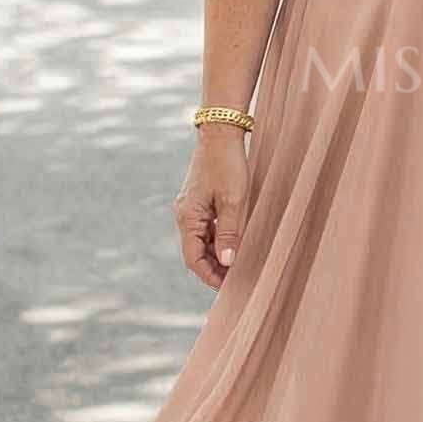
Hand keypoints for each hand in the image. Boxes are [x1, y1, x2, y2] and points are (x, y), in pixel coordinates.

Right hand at [175, 127, 250, 289]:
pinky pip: (205, 227)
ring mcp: (190, 208)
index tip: (227, 287)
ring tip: (238, 265)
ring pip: (201, 240)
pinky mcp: (199, 201)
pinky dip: (217, 238)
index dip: (210, 275)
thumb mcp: (234, 201)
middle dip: (214, 268)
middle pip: (195, 252)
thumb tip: (227, 261)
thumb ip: (230, 232)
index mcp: (188, 217)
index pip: (193, 258)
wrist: (221, 134)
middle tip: (236, 280)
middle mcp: (184, 215)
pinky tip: (234, 242)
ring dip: (216, 254)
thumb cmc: (228, 165)